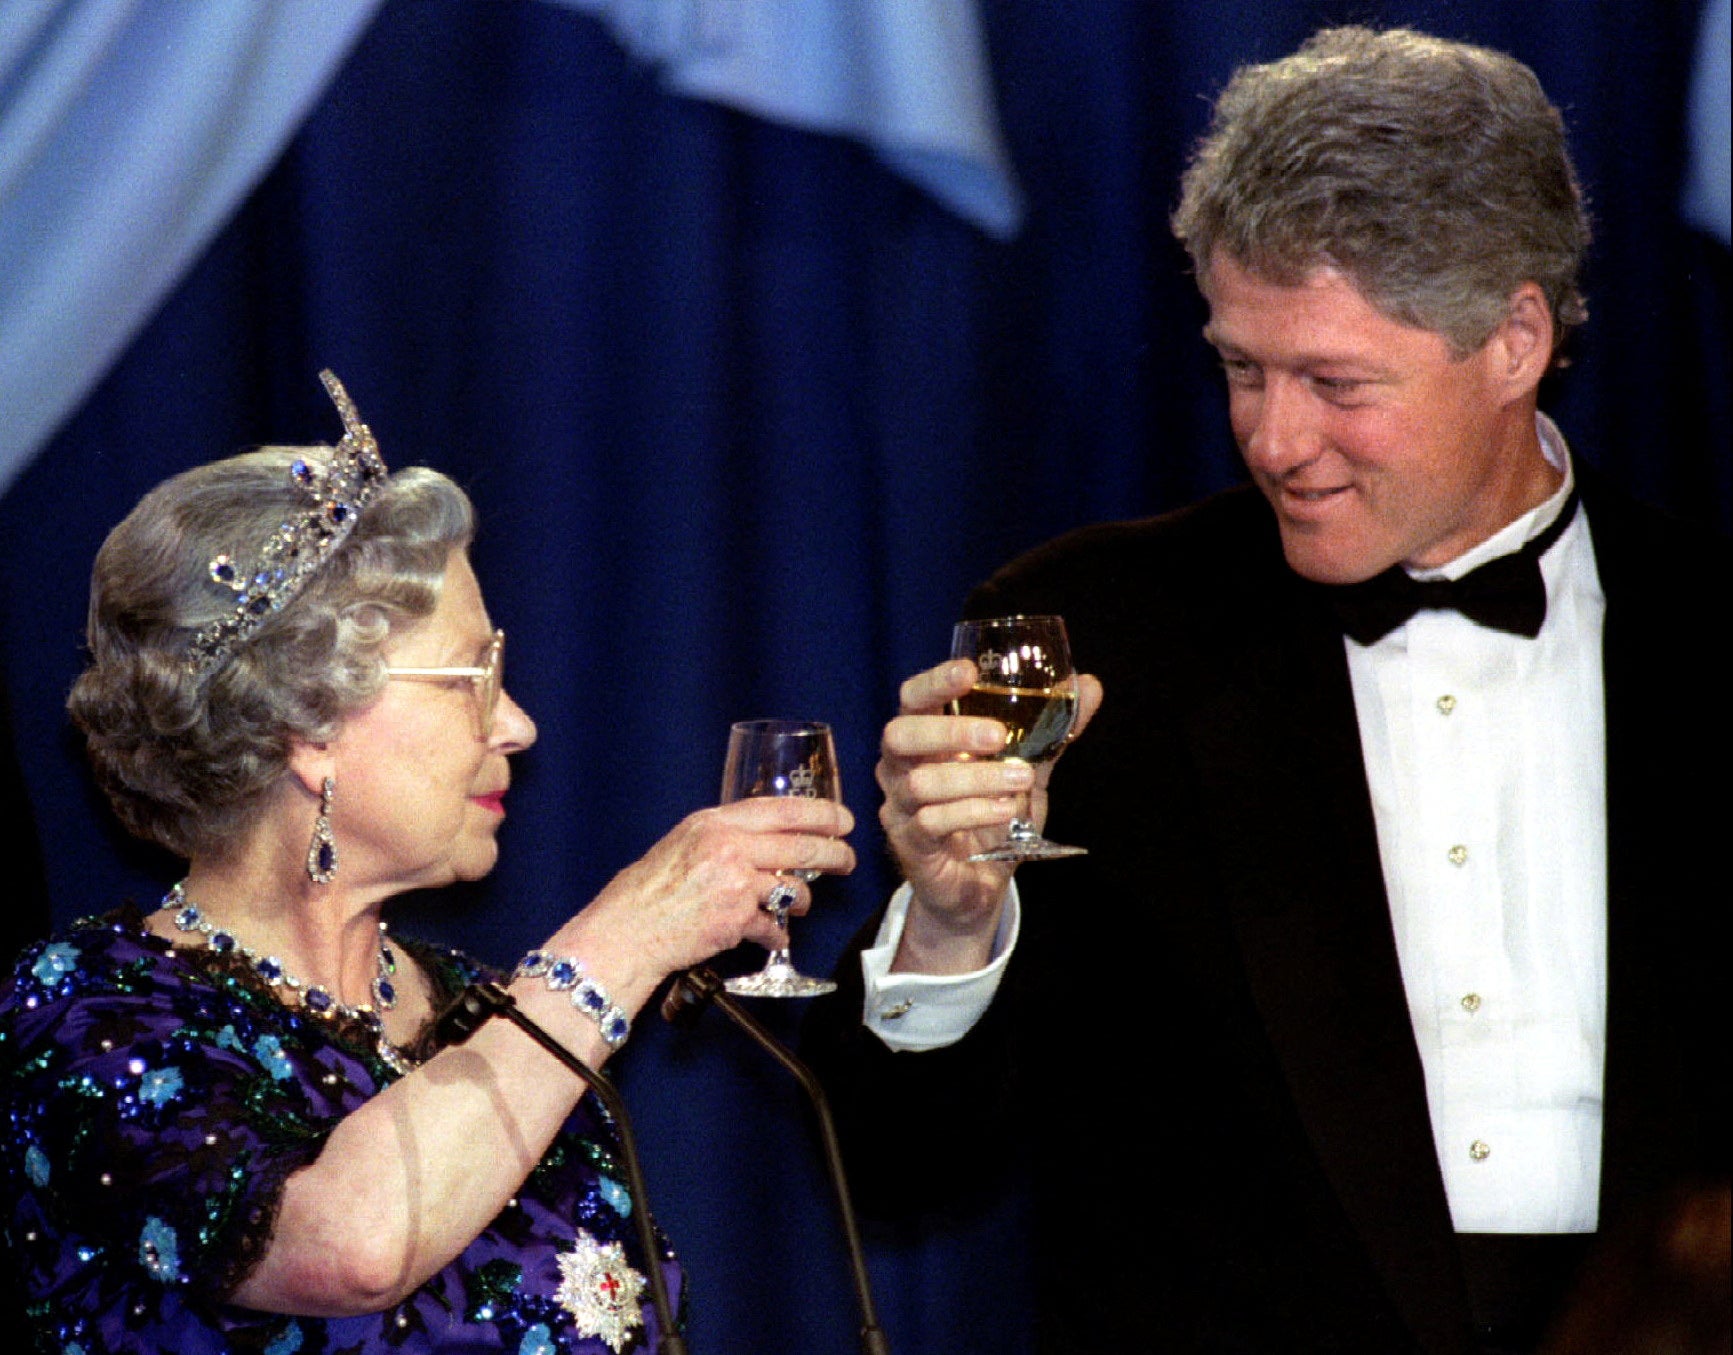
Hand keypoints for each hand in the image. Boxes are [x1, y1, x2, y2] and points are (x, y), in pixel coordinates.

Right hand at [552, 796, 854, 1006]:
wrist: (627, 931)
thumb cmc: (648, 891)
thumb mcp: (684, 842)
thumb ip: (724, 836)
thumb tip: (764, 839)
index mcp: (715, 823)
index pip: (781, 809)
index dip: (821, 813)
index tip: (842, 819)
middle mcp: (728, 847)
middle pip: (802, 846)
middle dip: (834, 854)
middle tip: (846, 861)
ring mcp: (735, 884)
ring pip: (794, 890)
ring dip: (801, 901)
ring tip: (796, 906)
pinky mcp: (737, 919)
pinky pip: (774, 927)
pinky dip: (774, 934)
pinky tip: (769, 935)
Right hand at [877, 659, 1100, 971]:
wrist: (980, 884)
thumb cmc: (993, 816)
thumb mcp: (1029, 768)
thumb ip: (1053, 731)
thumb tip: (1089, 685)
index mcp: (924, 739)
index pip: (913, 698)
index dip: (935, 682)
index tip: (970, 672)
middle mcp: (899, 767)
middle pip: (901, 735)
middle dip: (950, 731)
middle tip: (997, 736)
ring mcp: (899, 807)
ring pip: (921, 783)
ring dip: (976, 780)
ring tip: (1019, 781)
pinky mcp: (908, 844)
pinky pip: (930, 823)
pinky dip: (972, 814)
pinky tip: (1004, 812)